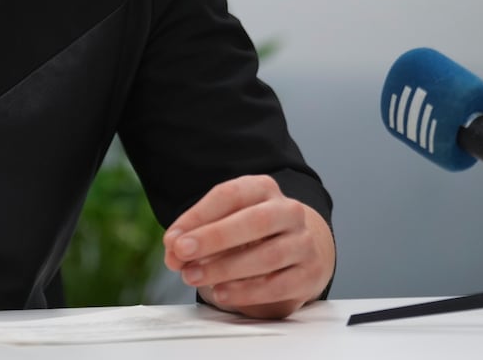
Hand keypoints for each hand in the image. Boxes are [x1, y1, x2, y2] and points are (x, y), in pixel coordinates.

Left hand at [162, 175, 334, 318]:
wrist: (299, 249)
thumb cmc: (252, 234)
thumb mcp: (223, 225)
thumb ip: (195, 237)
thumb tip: (173, 252)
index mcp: (262, 188)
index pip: (229, 195)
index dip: (198, 216)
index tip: (173, 238)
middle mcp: (288, 211)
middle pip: (254, 221)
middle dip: (214, 237)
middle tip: (182, 252)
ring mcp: (303, 242)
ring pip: (268, 255)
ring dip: (225, 268)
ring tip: (194, 276)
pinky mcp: (309, 274)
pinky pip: (279, 285)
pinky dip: (247, 292)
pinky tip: (222, 293)